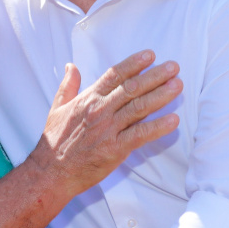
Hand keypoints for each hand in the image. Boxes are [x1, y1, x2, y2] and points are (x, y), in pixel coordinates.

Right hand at [31, 50, 181, 198]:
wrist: (51, 172)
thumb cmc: (54, 141)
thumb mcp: (57, 107)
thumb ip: (68, 85)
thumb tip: (71, 66)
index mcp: (88, 98)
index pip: (115, 75)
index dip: (134, 64)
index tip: (150, 55)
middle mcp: (100, 109)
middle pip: (132, 88)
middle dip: (155, 76)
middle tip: (174, 67)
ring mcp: (108, 129)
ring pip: (139, 107)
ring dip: (161, 95)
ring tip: (177, 86)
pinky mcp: (115, 148)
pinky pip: (140, 135)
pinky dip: (158, 127)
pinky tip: (173, 120)